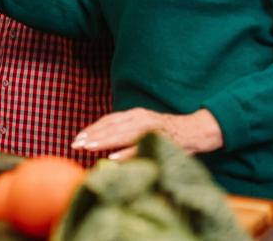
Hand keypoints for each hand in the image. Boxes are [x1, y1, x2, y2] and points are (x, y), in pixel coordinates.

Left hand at [71, 108, 223, 159]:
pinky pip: (140, 145)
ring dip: (105, 140)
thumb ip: (126, 134)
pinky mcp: (161, 138)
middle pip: (112, 125)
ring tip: (89, 147)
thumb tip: (104, 147)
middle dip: (93, 135)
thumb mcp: (143, 128)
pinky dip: (126, 151)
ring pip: (123, 133)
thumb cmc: (166, 133)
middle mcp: (141, 117)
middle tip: (76, 144)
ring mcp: (151, 127)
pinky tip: (113, 157)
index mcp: (136, 115)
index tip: (78, 138)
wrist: (195, 131)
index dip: (93, 128)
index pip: (109, 120)